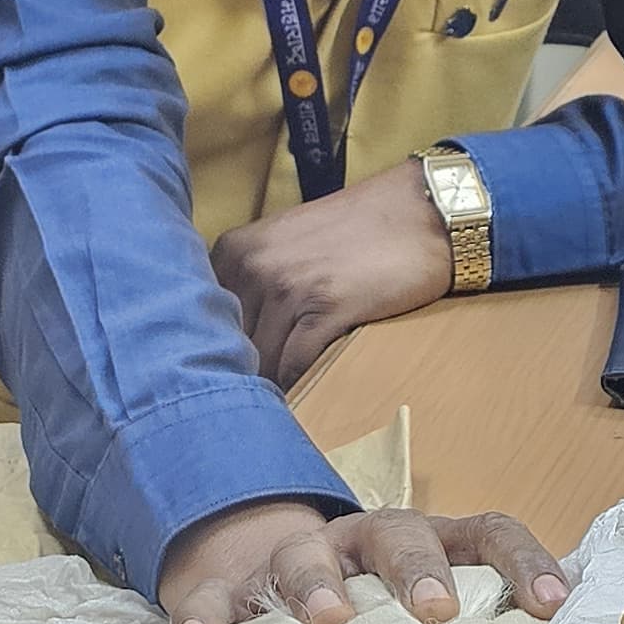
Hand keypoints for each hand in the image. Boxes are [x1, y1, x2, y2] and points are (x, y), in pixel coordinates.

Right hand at [156, 496, 567, 623]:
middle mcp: (361, 543)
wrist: (258, 578)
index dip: (523, 563)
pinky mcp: (225, 588)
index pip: (485, 534)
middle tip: (434, 610)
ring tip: (327, 621)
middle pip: (396, 534)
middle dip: (418, 568)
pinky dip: (203, 617)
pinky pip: (208, 596)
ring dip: (317, 583)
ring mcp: (290, 559)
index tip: (552, 605)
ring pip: (303, 553)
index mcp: (424, 545)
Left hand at [211, 164, 454, 388]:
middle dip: (244, 377)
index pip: (204, 321)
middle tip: (257, 404)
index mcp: (234, 250)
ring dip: (273, 390)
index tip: (231, 378)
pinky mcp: (325, 307)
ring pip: (261, 362)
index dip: (218, 355)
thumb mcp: (286, 246)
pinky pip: (296, 365)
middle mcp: (252, 265)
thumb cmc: (358, 235)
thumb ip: (253, 284)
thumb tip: (231, 343)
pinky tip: (307, 397)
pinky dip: (300, 387)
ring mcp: (286, 286)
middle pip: (229, 346)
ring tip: (283, 408)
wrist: (420, 215)